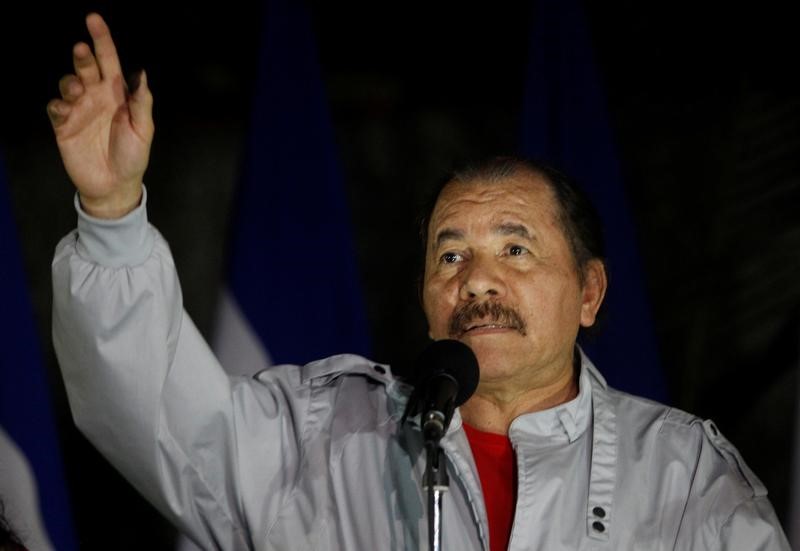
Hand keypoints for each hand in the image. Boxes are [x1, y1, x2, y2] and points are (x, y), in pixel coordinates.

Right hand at [47, 13, 152, 218]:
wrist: (115, 185)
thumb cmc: (133, 157)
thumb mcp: (143, 130)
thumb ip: (142, 103)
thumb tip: (141, 73)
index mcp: (118, 94)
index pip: (109, 61)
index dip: (102, 39)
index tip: (93, 19)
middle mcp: (97, 97)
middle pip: (86, 67)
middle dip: (83, 56)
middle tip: (81, 51)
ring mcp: (79, 110)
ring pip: (68, 83)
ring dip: (70, 81)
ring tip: (76, 89)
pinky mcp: (64, 125)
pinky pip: (55, 108)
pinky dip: (58, 104)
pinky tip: (64, 109)